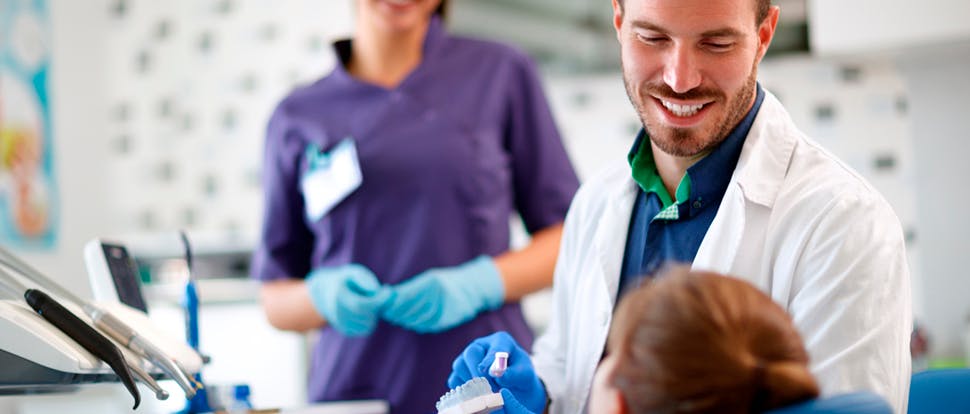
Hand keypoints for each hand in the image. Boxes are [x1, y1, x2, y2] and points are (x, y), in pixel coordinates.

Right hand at [305, 264, 391, 336]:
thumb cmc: (345, 280)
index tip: (390, 290)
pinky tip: (368, 309)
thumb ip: (364, 279)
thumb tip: (376, 290)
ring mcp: (341, 324)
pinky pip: (365, 329)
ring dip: (375, 314)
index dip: (379, 299)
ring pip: (368, 325)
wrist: (327, 293)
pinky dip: (370, 320)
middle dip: (378, 306)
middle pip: (367, 316)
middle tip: (383, 294)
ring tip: (372, 300)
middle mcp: (337, 314)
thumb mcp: (353, 273)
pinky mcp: (346, 331)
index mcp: (338, 298)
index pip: (363, 305)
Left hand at [382, 256, 503, 332]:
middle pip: (407, 309)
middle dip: (393, 312)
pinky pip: (424, 325)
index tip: (381, 302)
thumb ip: (411, 287)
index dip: (389, 302)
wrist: (473, 289)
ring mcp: (442, 308)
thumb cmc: (446, 282)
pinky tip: (410, 321)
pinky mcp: (445, 320)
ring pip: (414, 319)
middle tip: (385, 311)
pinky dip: (414, 324)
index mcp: (430, 282)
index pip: (403, 296)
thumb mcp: (429, 279)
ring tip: (396, 317)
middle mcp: (436, 295)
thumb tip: (388, 296)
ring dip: (402, 319)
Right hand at [449, 332, 546, 413]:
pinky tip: (477, 397)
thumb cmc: (521, 378)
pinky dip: (464, 390)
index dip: (492, 360)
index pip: (495, 346)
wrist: (514, 390)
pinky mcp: (459, 373)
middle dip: (479, 372)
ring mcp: (467, 359)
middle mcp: (481, 346)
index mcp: (500, 341)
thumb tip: (499, 375)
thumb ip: (514, 374)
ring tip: (488, 395)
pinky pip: (454, 380)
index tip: (493, 373)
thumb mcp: (525, 375)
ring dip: (472, 382)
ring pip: (460, 365)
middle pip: (471, 352)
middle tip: (490, 389)